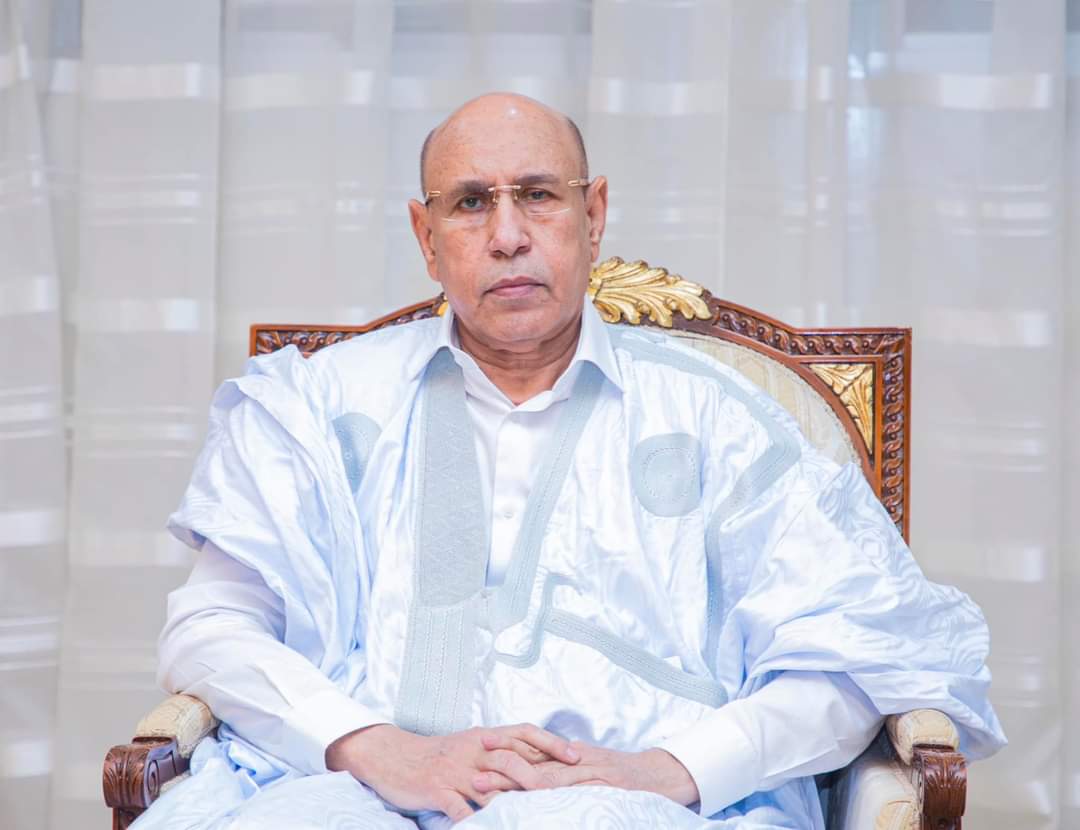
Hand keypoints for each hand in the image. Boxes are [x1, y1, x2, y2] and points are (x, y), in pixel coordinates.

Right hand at [325, 723, 579, 821]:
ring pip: (490, 785)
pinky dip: (472, 821)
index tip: (577, 756)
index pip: (523, 733)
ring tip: (536, 816)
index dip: (551, 742)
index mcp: (484, 738)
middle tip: (566, 789)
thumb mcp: (470, 745)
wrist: (392, 755)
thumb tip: (536, 761)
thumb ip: (499, 751)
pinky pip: (458, 808)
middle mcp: (474, 751)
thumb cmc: (437, 754)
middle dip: (540, 775)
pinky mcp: (437, 789)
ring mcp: (456, 771)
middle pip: (513, 758)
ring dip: (512, 801)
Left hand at [473, 742, 699, 806]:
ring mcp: (594, 778)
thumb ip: (569, 762)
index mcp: (575, 755)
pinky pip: (577, 798)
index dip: (509, 747)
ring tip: (493, 794)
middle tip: (477, 777)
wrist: (665, 775)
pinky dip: (556, 803)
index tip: (482, 745)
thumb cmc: (627, 772)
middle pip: (537, 766)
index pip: (537, 749)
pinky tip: (536, 810)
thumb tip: (542, 765)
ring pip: (552, 782)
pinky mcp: (607, 793)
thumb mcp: (594, 761)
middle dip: (506, 771)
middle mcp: (581, 763)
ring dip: (519, 788)